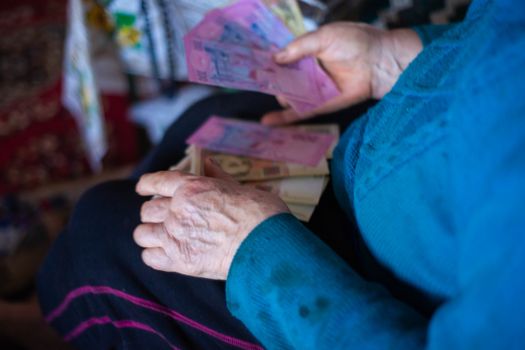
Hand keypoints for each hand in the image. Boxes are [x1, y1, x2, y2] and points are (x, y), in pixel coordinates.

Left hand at [133, 159, 288, 279]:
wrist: (266, 245)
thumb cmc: (260, 213)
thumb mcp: (239, 187)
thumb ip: (218, 177)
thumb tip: (208, 162)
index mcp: (192, 187)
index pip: (156, 181)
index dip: (146, 185)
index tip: (142, 189)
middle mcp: (178, 209)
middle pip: (147, 210)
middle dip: (154, 213)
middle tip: (166, 218)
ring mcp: (175, 236)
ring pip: (142, 234)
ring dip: (151, 235)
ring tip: (164, 238)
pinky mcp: (178, 261)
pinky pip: (149, 258)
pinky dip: (156, 256)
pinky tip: (167, 255)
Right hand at [262, 22, 422, 124]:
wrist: (378, 62)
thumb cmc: (355, 43)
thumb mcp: (324, 37)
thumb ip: (299, 47)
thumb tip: (276, 58)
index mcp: (307, 53)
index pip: (282, 58)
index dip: (267, 62)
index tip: (249, 64)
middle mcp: (307, 73)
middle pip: (282, 79)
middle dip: (268, 80)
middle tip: (254, 79)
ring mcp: (312, 90)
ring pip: (287, 96)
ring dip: (276, 95)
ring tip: (270, 91)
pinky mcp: (320, 105)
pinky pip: (300, 113)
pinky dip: (284, 118)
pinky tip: (268, 121)